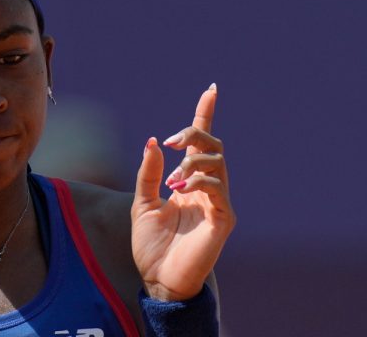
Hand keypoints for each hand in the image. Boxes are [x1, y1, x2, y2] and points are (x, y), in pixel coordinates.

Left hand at [131, 84, 235, 300]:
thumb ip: (149, 173)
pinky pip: (219, 188)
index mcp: (188, 182)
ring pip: (217, 162)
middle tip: (170, 142)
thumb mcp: (142, 203)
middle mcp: (207, 188)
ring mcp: (218, 202)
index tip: (211, 89)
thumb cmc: (151, 244)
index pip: (200, 143)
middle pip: (212, 145)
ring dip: (191, 163)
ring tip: (171, 182)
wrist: (158, 278)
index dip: (205, 115)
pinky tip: (180, 190)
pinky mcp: (224, 218)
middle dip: (193, 134)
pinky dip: (199, 181)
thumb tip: (155, 141)